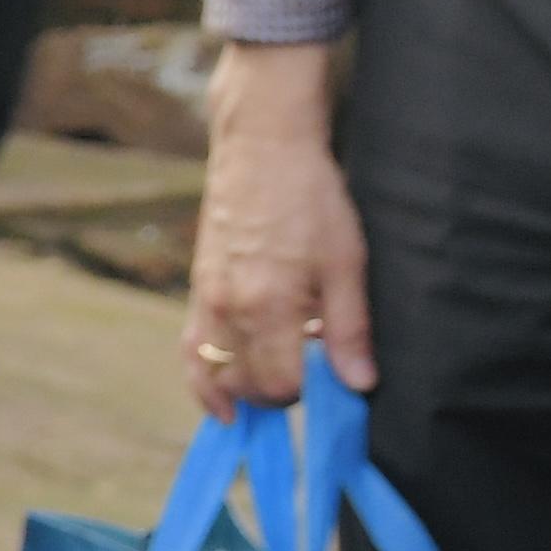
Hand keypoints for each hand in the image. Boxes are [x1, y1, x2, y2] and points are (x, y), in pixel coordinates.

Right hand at [183, 41, 370, 418]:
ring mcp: (205, 300)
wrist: (261, 148)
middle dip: (277, 397)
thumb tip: (359, 384)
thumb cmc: (312, 199)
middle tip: (310, 385)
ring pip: (212, 374)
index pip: (280, 384)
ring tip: (268, 401)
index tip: (332, 386)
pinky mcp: (197, 288)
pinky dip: (204, 379)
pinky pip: (191, 350)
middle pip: (245, 386)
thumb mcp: (347, 262)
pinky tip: (222, 399)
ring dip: (240, 394)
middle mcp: (228, 309)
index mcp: (269, 305)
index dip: (309, 395)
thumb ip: (349, 328)